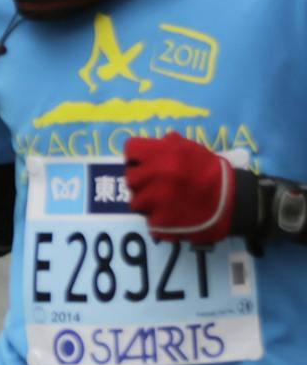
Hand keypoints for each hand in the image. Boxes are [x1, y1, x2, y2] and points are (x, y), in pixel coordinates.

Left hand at [124, 134, 248, 246]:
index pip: (131, 149)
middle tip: (156, 185)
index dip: (136, 156)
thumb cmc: (212, 173)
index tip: (143, 162)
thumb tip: (152, 144)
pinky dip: (158, 219)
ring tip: (165, 201)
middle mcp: (156, 174)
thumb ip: (168, 145)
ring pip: (135, 201)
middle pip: (130, 176)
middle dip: (141, 180)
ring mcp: (156, 199)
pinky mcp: (160, 221)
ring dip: (147, 202)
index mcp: (163, 153)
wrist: (234, 202)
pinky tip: (173, 214)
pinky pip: (149, 219)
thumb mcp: (192, 149)